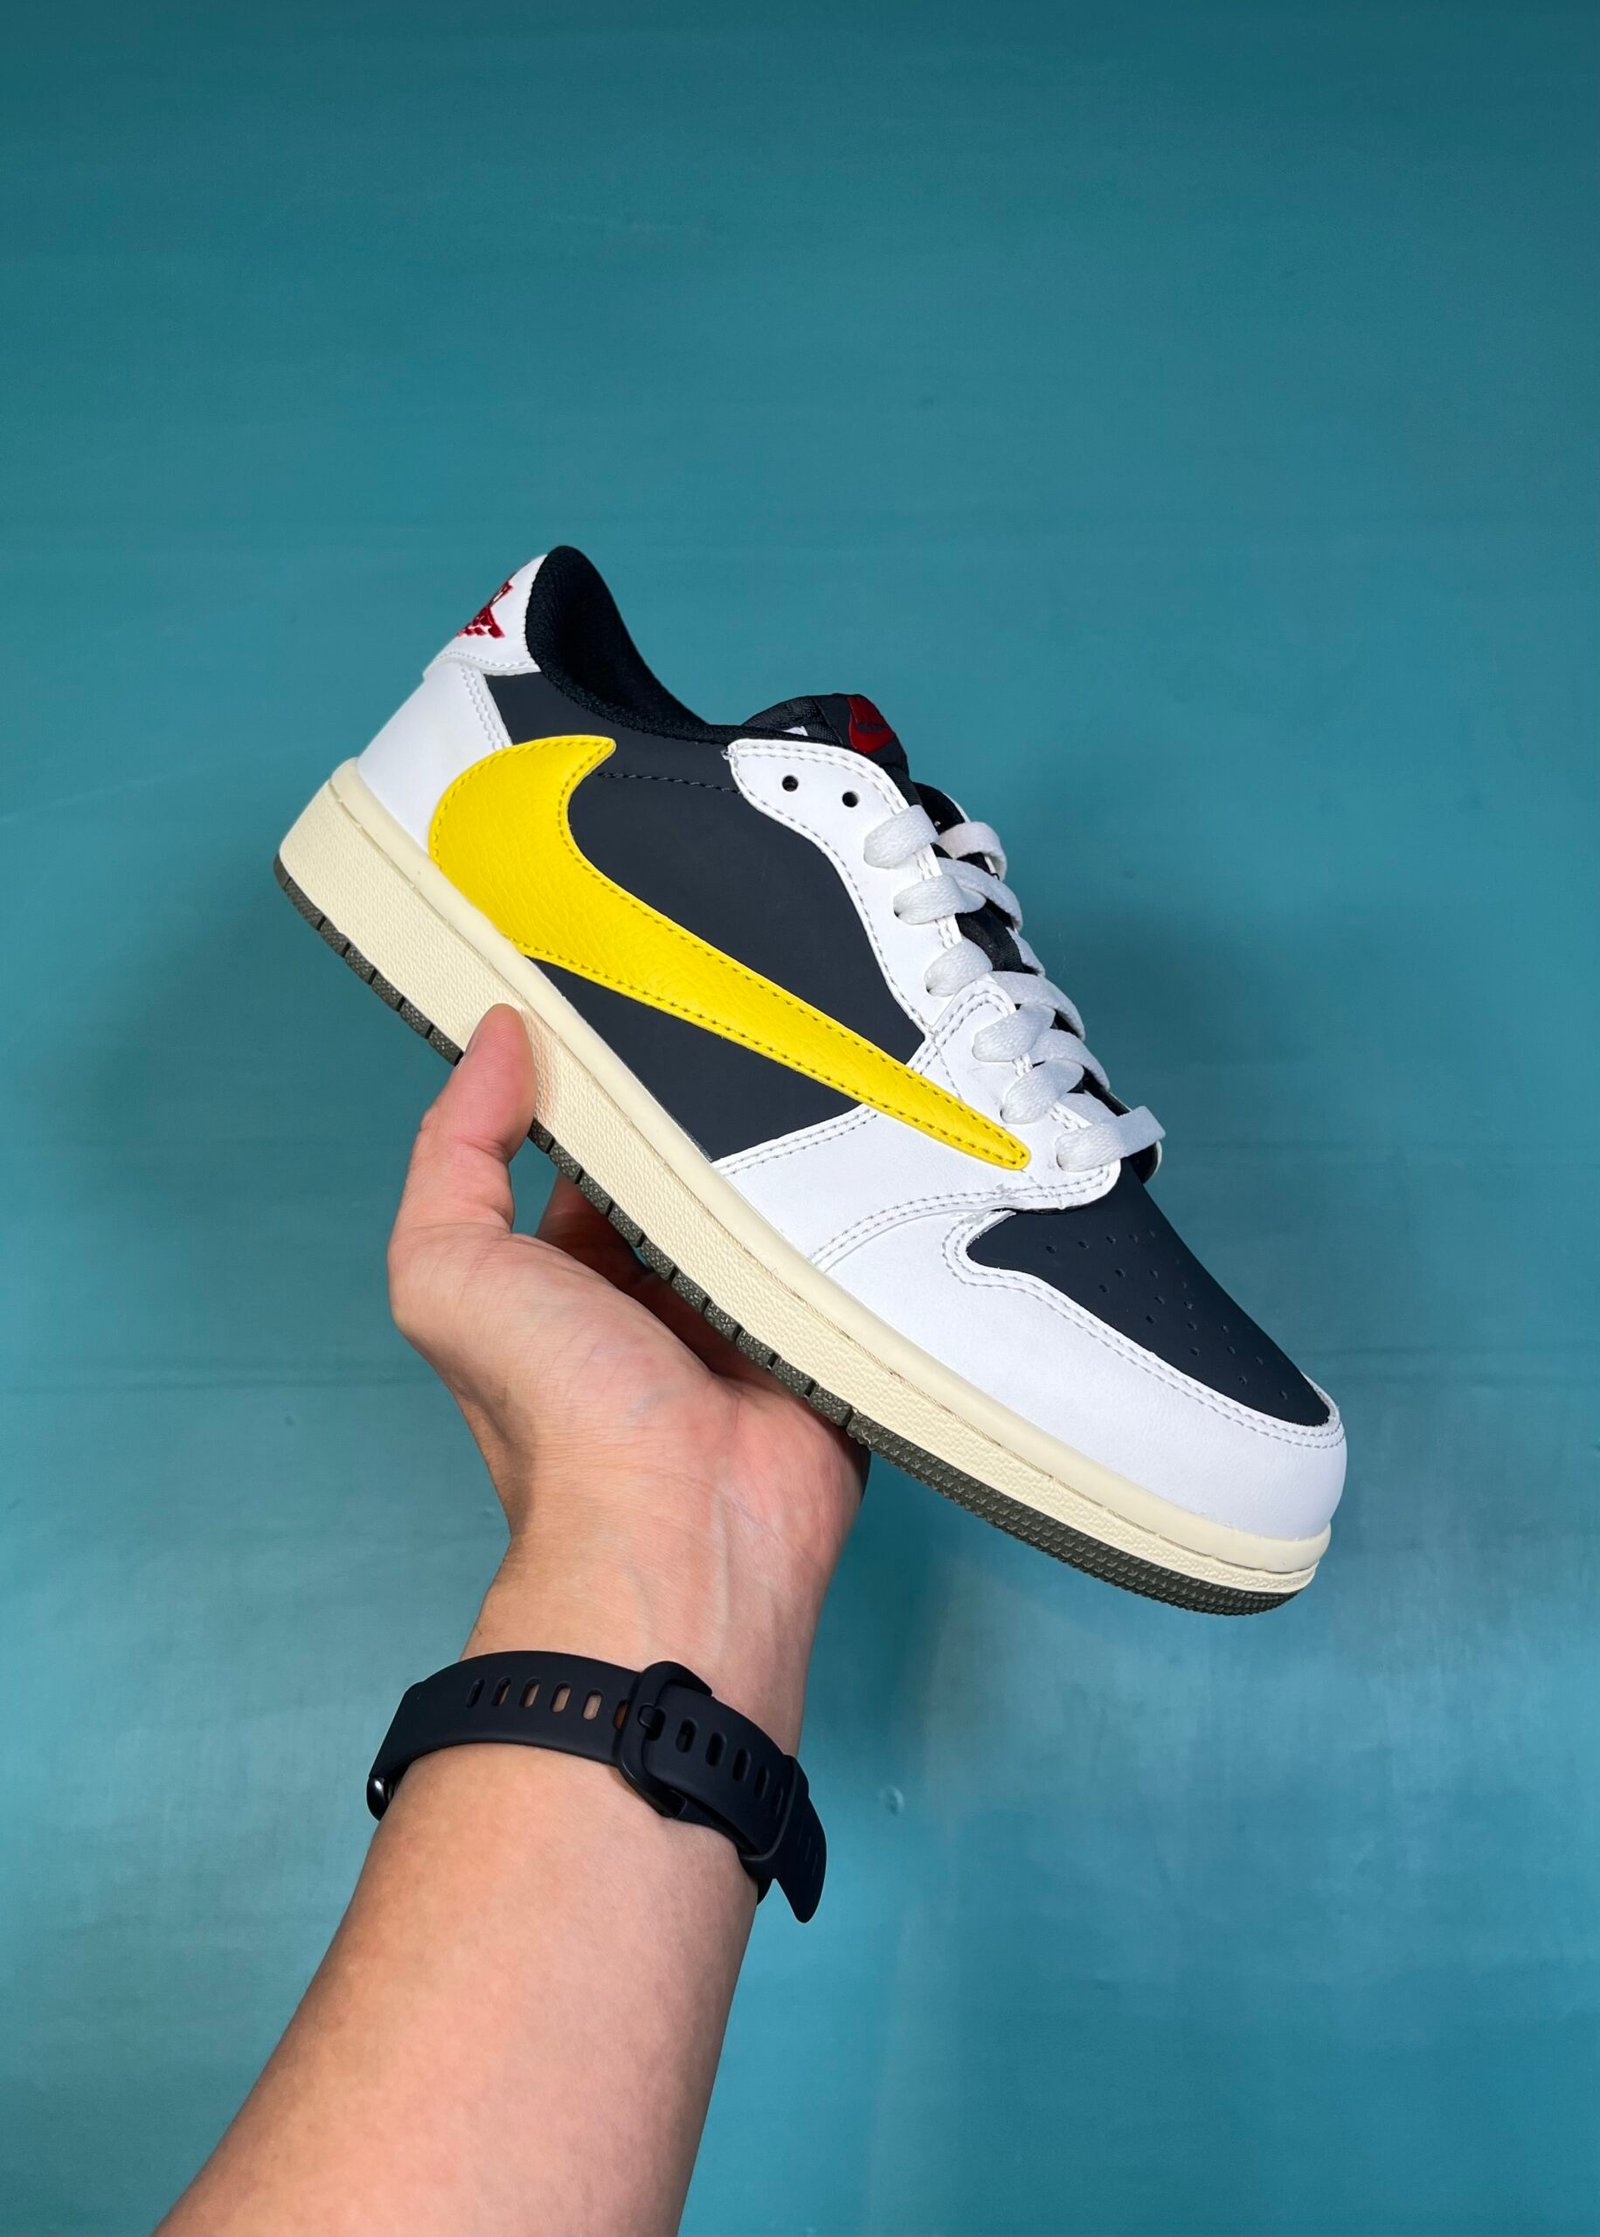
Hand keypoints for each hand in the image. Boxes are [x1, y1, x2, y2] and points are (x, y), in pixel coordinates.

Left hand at [387, 1005, 865, 1742]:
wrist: (686, 1524)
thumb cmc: (556, 1406)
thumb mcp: (447, 1270)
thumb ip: (454, 1152)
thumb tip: (501, 1037)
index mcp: (572, 1273)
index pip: (595, 1151)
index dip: (608, 1078)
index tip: (639, 988)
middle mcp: (662, 1287)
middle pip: (693, 1164)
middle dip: (711, 1100)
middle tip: (747, 1001)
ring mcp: (756, 1307)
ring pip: (775, 1192)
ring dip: (792, 1136)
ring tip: (821, 1036)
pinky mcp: (832, 1326)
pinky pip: (850, 1241)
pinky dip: (861, 1192)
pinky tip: (880, 1114)